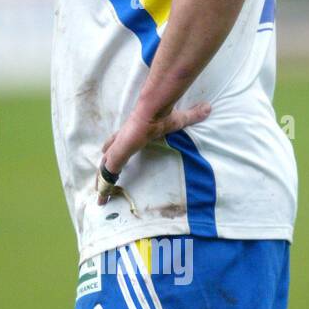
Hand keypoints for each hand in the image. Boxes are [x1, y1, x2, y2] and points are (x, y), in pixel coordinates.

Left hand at [96, 101, 210, 203]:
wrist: (152, 112)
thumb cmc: (162, 115)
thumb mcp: (179, 119)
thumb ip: (193, 115)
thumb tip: (209, 107)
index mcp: (133, 131)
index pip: (118, 139)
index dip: (113, 144)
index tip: (107, 149)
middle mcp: (122, 140)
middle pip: (109, 155)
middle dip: (105, 165)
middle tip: (101, 177)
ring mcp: (118, 149)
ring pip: (105, 168)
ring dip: (102, 181)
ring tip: (99, 198)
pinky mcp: (116, 157)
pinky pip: (107, 176)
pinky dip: (103, 189)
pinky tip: (101, 201)